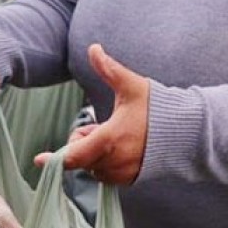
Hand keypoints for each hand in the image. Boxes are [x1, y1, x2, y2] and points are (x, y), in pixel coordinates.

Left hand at [35, 44, 148, 184]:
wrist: (189, 134)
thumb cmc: (159, 109)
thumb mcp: (132, 87)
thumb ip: (109, 69)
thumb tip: (93, 48)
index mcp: (109, 139)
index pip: (74, 155)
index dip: (54, 158)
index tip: (38, 159)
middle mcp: (113, 161)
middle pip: (80, 157)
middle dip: (81, 142)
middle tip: (98, 124)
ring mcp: (123, 173)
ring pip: (93, 166)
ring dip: (94, 152)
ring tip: (113, 134)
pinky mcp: (131, 179)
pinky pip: (106, 174)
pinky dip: (105, 161)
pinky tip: (121, 146)